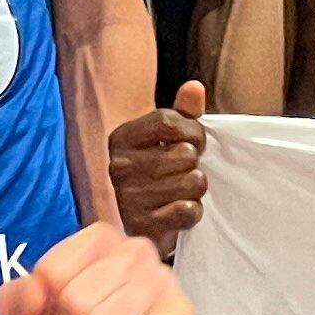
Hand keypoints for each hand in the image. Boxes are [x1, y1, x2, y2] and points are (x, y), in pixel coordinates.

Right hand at [109, 83, 210, 245]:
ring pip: (191, 182)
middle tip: (185, 172)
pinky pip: (188, 211)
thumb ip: (183, 112)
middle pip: (185, 154)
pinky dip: (193, 212)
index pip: (170, 122)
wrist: (142, 221)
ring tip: (181, 192)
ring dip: (195, 189)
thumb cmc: (159, 172)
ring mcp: (128, 199)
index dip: (194, 132)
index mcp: (121, 138)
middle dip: (195, 163)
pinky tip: (180, 211)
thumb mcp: (168, 138)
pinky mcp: (142, 227)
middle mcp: (119, 167)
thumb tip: (195, 87)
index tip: (195, 144)